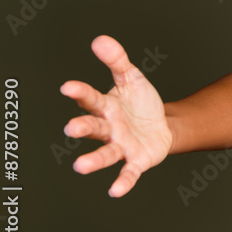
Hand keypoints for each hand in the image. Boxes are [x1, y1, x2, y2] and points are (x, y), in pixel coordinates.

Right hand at [60, 35, 172, 196]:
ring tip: (80, 166)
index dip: (79, 93)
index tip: (67, 87)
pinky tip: (115, 191)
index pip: (90, 99)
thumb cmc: (140, 103)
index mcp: (106, 106)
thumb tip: (100, 40)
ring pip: (105, 153)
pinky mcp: (136, 160)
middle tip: (71, 128)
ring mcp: (121, 145)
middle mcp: (108, 128)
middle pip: (93, 128)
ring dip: (93, 160)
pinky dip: (122, 181)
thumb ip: (117, 60)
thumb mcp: (132, 78)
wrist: (163, 125)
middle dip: (82, 128)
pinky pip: (128, 172)